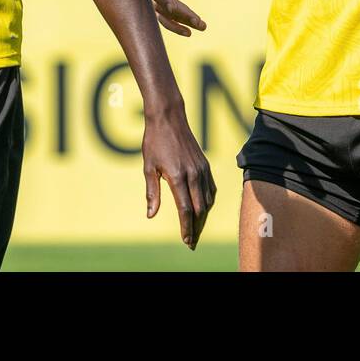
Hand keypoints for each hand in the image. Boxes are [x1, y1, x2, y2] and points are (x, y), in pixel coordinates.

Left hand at [142, 106, 215, 247]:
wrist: (169, 118)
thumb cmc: (154, 142)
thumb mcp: (148, 167)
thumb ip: (152, 193)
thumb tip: (150, 215)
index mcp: (178, 177)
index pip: (185, 210)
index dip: (186, 228)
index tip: (186, 241)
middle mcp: (193, 175)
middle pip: (199, 209)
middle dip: (195, 228)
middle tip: (190, 241)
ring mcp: (202, 169)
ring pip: (207, 201)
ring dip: (202, 217)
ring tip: (195, 229)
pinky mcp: (205, 165)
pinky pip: (211, 189)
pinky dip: (208, 202)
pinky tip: (202, 209)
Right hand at [143, 0, 205, 36]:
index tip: (173, 9)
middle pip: (165, 7)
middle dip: (182, 15)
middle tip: (199, 23)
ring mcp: (153, 2)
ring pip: (166, 16)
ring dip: (183, 23)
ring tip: (202, 27)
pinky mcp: (159, 8)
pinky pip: (167, 19)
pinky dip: (178, 25)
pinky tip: (190, 31)